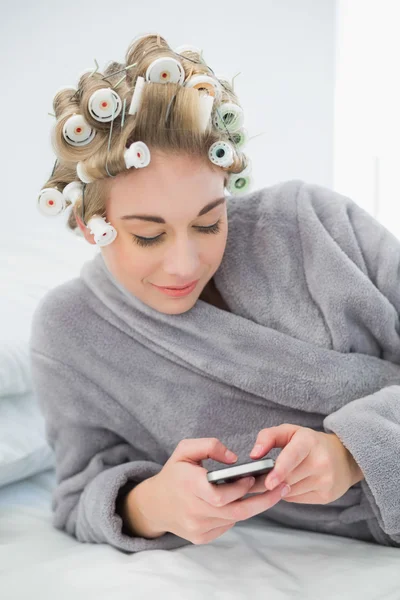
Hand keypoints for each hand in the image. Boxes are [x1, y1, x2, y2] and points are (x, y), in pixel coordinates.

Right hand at [141, 438, 287, 544]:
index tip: (253, 478)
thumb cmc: (174, 473)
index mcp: (188, 487)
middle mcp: (193, 511)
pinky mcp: (201, 538)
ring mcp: (197, 528)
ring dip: (254, 506)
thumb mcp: (185, 450)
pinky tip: (247, 501)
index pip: (219, 495)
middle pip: (235, 511)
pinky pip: (227, 525)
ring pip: (234, 518)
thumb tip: (234, 458)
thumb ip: (209, 445)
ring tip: (273, 493)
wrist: (155, 505)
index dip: (239, 489)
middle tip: (282, 488)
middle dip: (262, 500)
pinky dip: (238, 513)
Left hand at [247, 424, 363, 503]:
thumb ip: (268, 437)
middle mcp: (321, 461)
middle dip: (267, 482)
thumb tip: (254, 455)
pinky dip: (288, 493)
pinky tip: (290, 484)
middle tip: (252, 481)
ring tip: (271, 480)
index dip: (280, 470)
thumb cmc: (310, 443)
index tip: (268, 482)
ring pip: (290, 491)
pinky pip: (296, 499)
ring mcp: (326, 481)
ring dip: (277, 488)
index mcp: (309, 441)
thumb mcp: (290, 431)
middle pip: (288, 478)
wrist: (344, 457)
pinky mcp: (327, 496)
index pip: (293, 456)